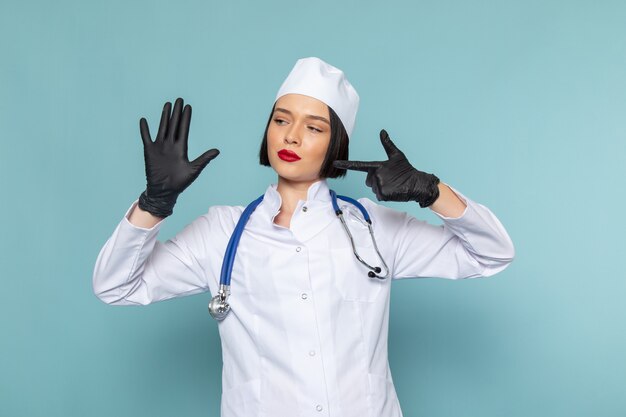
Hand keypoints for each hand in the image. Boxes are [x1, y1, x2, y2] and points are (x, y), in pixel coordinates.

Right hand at [138, 97, 219, 216]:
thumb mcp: (194, 169)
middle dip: (177, 112)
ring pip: (162, 127)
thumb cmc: (180, 182)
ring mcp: (160, 147)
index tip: (188, 107)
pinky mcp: (149, 151)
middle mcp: (170, 145)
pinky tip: (144, 120)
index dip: (186, 118)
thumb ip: (204, 159)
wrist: (164, 191)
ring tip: (167, 105)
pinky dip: (144, 129)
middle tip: (180, 99)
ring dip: (164, 116)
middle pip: (174, 124)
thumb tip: (217, 151)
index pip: (184, 129)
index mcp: (181, 148)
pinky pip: (146, 137)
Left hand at [333, 129, 439, 206]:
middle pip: (368, 180)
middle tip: (389, 179)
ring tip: (392, 184)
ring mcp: (379, 185)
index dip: (346, 164)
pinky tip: (393, 191)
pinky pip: (379, 195)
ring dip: (381, 188)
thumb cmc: (406, 169)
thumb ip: (387, 144)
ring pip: (373, 188)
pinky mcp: (382, 194)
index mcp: (377, 165)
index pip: (358, 165)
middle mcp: (376, 175)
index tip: (335, 163)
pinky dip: (385, 194)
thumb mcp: (396, 155)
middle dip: (377, 180)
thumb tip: (382, 131)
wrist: (416, 183)